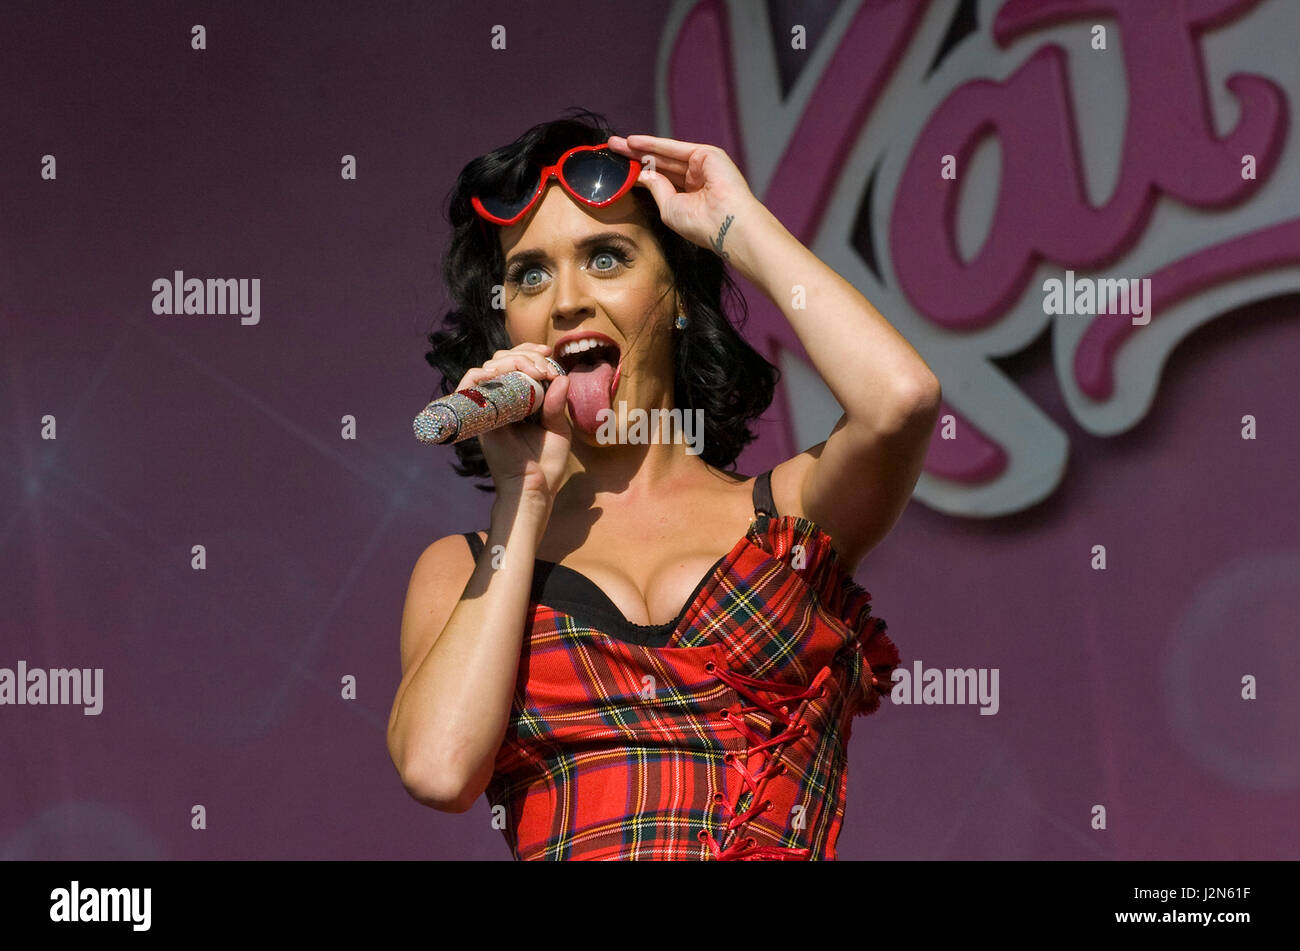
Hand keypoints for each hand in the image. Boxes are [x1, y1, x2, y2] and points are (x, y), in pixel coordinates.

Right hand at [455, 343, 572, 506]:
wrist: (535, 488)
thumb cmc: (547, 464)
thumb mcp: (557, 429)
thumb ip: (556, 404)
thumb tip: (561, 377)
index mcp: (519, 402)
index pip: (516, 366)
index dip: (529, 352)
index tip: (549, 353)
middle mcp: (500, 403)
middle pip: (501, 361)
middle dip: (524, 354)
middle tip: (544, 365)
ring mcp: (487, 409)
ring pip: (487, 369)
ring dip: (510, 362)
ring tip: (534, 371)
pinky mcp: (477, 419)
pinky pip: (467, 389)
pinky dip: (478, 375)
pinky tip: (498, 373)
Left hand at [607, 134, 758, 258]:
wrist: (725, 224)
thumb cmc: (700, 224)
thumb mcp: (670, 208)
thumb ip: (657, 188)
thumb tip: (642, 174)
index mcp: (690, 195)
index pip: (660, 179)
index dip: (639, 172)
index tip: (619, 169)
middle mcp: (696, 178)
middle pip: (659, 163)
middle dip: (635, 156)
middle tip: (612, 148)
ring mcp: (702, 165)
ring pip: (665, 154)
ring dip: (640, 148)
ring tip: (617, 144)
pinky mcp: (707, 154)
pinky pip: (674, 147)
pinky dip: (654, 144)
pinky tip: (634, 142)